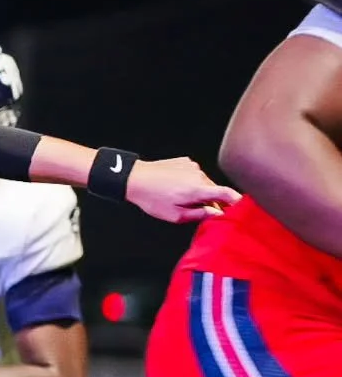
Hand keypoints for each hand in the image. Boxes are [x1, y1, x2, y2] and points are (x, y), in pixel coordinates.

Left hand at [126, 157, 240, 223]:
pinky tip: (177, 187)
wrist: (134, 178)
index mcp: (198, 189)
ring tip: (181, 197)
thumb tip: (217, 214)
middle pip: (215, 190)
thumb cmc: (152, 199)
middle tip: (199, 210)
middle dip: (211, 201)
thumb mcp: (175, 215)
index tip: (241, 208)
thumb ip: (199, 215)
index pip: (228, 194)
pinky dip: (191, 181)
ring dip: (200, 191)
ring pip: (204, 182)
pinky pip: (194, 174)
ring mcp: (192, 166)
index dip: (237, 202)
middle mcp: (199, 175)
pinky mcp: (185, 161)